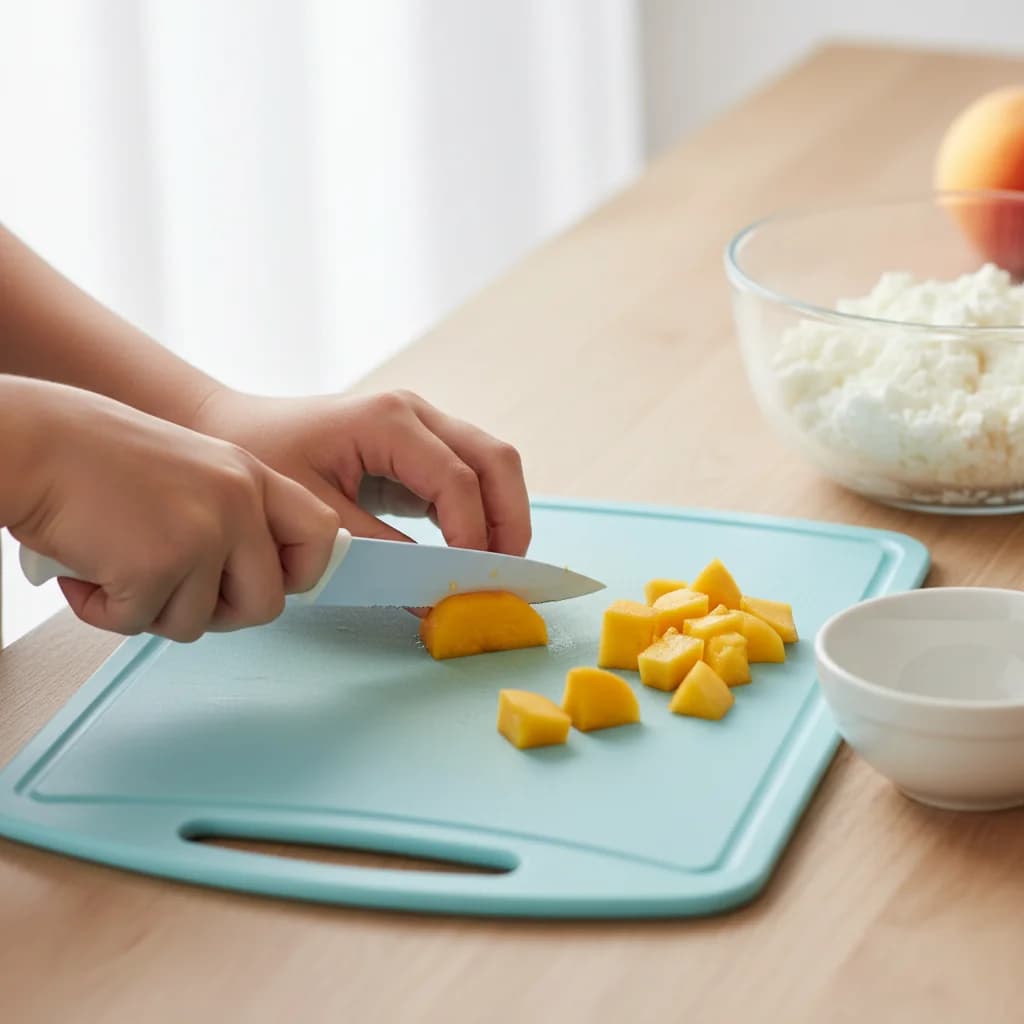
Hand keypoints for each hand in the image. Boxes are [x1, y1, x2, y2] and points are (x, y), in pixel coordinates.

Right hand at [9, 381, 338, 640]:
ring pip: (197, 624)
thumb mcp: (192, 470)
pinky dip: (105, 612)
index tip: (264, 581)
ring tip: (116, 566)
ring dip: (151, 610)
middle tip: (173, 593)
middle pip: (266, 604)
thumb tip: (249, 578)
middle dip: (218, 615)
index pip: (321, 534)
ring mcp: (203, 533)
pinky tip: (86, 573)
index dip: (299, 573)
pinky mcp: (159, 564)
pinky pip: (140, 624)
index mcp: (250, 476)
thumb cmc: (95, 458)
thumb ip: (231, 514)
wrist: (32, 442)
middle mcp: (237, 502)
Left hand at [190, 388, 531, 554]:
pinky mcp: (421, 449)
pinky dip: (481, 514)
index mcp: (389, 421)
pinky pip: (471, 477)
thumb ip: (380, 556)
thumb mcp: (318, 516)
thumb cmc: (266, 462)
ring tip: (493, 571)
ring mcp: (424, 427)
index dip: (472, 535)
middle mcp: (417, 414)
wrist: (235, 433)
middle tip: (505, 577)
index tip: (468, 584)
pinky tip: (470, 554)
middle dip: (509, 520)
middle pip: (495, 460)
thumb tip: (432, 600)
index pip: (457, 479)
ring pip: (493, 465)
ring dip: (502, 517)